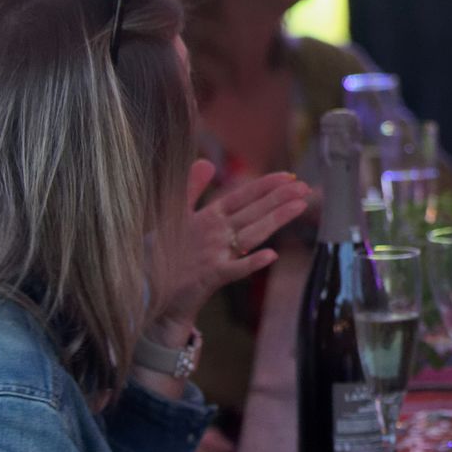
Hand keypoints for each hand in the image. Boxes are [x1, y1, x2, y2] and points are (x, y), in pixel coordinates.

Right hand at [151, 162, 310, 336]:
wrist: (145, 289)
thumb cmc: (161, 252)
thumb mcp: (173, 215)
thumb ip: (191, 188)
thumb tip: (205, 162)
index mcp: (206, 217)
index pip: (241, 196)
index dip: (266, 185)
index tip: (289, 176)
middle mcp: (213, 232)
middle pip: (252, 211)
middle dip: (280, 198)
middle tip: (305, 187)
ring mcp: (213, 254)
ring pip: (251, 234)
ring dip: (276, 220)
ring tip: (300, 206)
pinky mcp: (210, 277)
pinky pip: (234, 269)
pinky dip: (252, 263)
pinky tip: (272, 256)